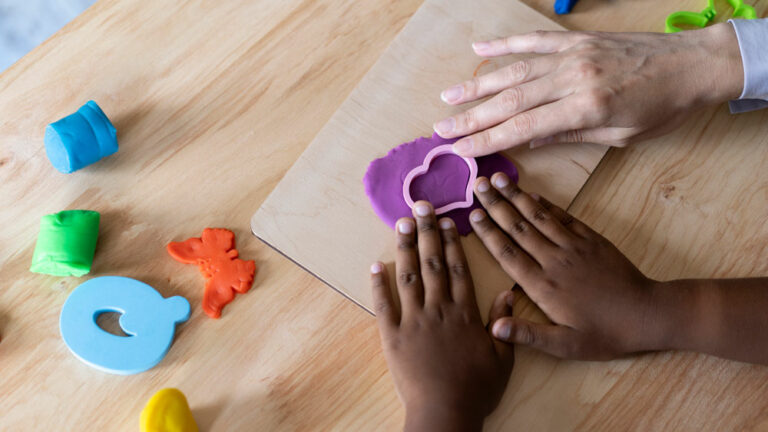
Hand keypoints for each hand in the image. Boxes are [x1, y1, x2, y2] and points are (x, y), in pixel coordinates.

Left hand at [370, 201, 514, 431]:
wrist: (445, 412)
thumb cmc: (476, 388)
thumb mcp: (502, 357)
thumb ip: (504, 322)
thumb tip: (509, 292)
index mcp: (464, 312)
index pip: (457, 269)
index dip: (451, 242)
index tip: (447, 220)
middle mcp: (438, 309)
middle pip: (432, 264)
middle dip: (427, 232)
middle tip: (421, 206)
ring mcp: (413, 321)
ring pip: (409, 277)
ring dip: (405, 248)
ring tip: (401, 223)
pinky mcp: (392, 336)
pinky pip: (383, 306)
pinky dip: (378, 285)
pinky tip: (375, 265)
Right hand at [433, 24, 742, 155]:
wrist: (694, 64)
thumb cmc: (662, 107)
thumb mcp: (620, 134)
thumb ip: (571, 133)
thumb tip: (529, 140)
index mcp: (584, 108)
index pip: (523, 128)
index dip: (487, 139)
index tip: (460, 149)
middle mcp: (572, 79)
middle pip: (510, 100)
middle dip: (472, 116)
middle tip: (441, 128)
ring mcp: (572, 55)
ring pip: (514, 70)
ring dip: (477, 84)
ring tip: (448, 95)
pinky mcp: (577, 40)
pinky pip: (534, 41)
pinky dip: (504, 44)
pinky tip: (479, 49)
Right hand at [468, 172, 659, 359]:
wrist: (647, 315)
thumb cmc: (605, 334)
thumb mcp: (566, 345)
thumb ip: (529, 335)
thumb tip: (495, 328)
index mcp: (543, 286)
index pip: (508, 253)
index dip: (488, 232)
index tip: (471, 214)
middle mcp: (554, 260)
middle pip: (518, 227)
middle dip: (496, 205)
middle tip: (477, 185)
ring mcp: (574, 246)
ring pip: (538, 217)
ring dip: (516, 196)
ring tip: (498, 178)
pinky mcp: (591, 239)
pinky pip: (564, 216)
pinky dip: (546, 204)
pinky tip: (532, 193)